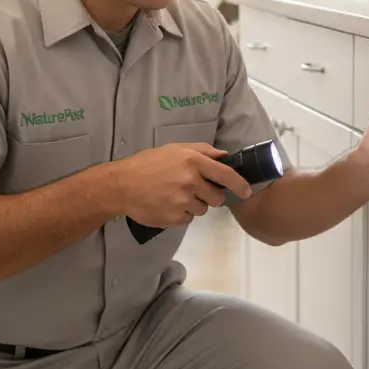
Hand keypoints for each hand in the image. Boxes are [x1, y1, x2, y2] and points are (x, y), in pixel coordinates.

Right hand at [112, 143, 252, 228]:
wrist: (122, 185)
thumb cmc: (148, 163)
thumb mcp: (174, 149)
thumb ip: (201, 151)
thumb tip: (223, 156)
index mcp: (193, 161)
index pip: (225, 175)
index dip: (239, 185)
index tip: (246, 191)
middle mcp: (191, 181)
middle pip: (216, 197)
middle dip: (210, 196)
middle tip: (193, 190)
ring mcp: (182, 201)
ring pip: (202, 210)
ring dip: (194, 205)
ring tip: (175, 196)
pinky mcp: (174, 218)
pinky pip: (188, 219)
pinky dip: (181, 214)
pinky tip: (168, 204)